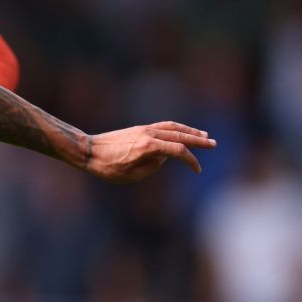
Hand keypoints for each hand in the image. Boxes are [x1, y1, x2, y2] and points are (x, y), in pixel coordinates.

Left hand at [83, 121, 215, 183]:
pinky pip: (163, 126)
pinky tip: (182, 133)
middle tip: (213, 144)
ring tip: (203, 135)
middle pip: (180, 135)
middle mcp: (148, 134)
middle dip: (198, 141)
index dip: (190, 160)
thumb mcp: (131, 175)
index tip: (197, 170)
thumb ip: (152, 167)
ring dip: (189, 131)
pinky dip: (176, 128)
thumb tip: (163, 158)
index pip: (178, 151)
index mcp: (148, 147)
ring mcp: (144, 129)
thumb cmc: (107, 167)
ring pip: (172, 127)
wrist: (88, 150)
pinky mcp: (139, 129)